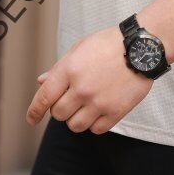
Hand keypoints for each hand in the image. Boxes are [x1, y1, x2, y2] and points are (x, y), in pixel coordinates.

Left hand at [26, 25, 152, 132]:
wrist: (142, 47)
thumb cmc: (109, 44)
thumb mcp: (80, 48)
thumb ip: (59, 68)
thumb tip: (41, 82)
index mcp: (70, 69)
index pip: (44, 97)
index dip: (34, 111)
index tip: (31, 119)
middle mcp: (82, 88)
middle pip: (58, 114)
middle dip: (61, 109)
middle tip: (72, 99)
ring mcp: (99, 102)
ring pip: (75, 126)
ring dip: (77, 119)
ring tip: (86, 106)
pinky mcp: (116, 112)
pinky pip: (96, 130)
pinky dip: (95, 123)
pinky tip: (101, 109)